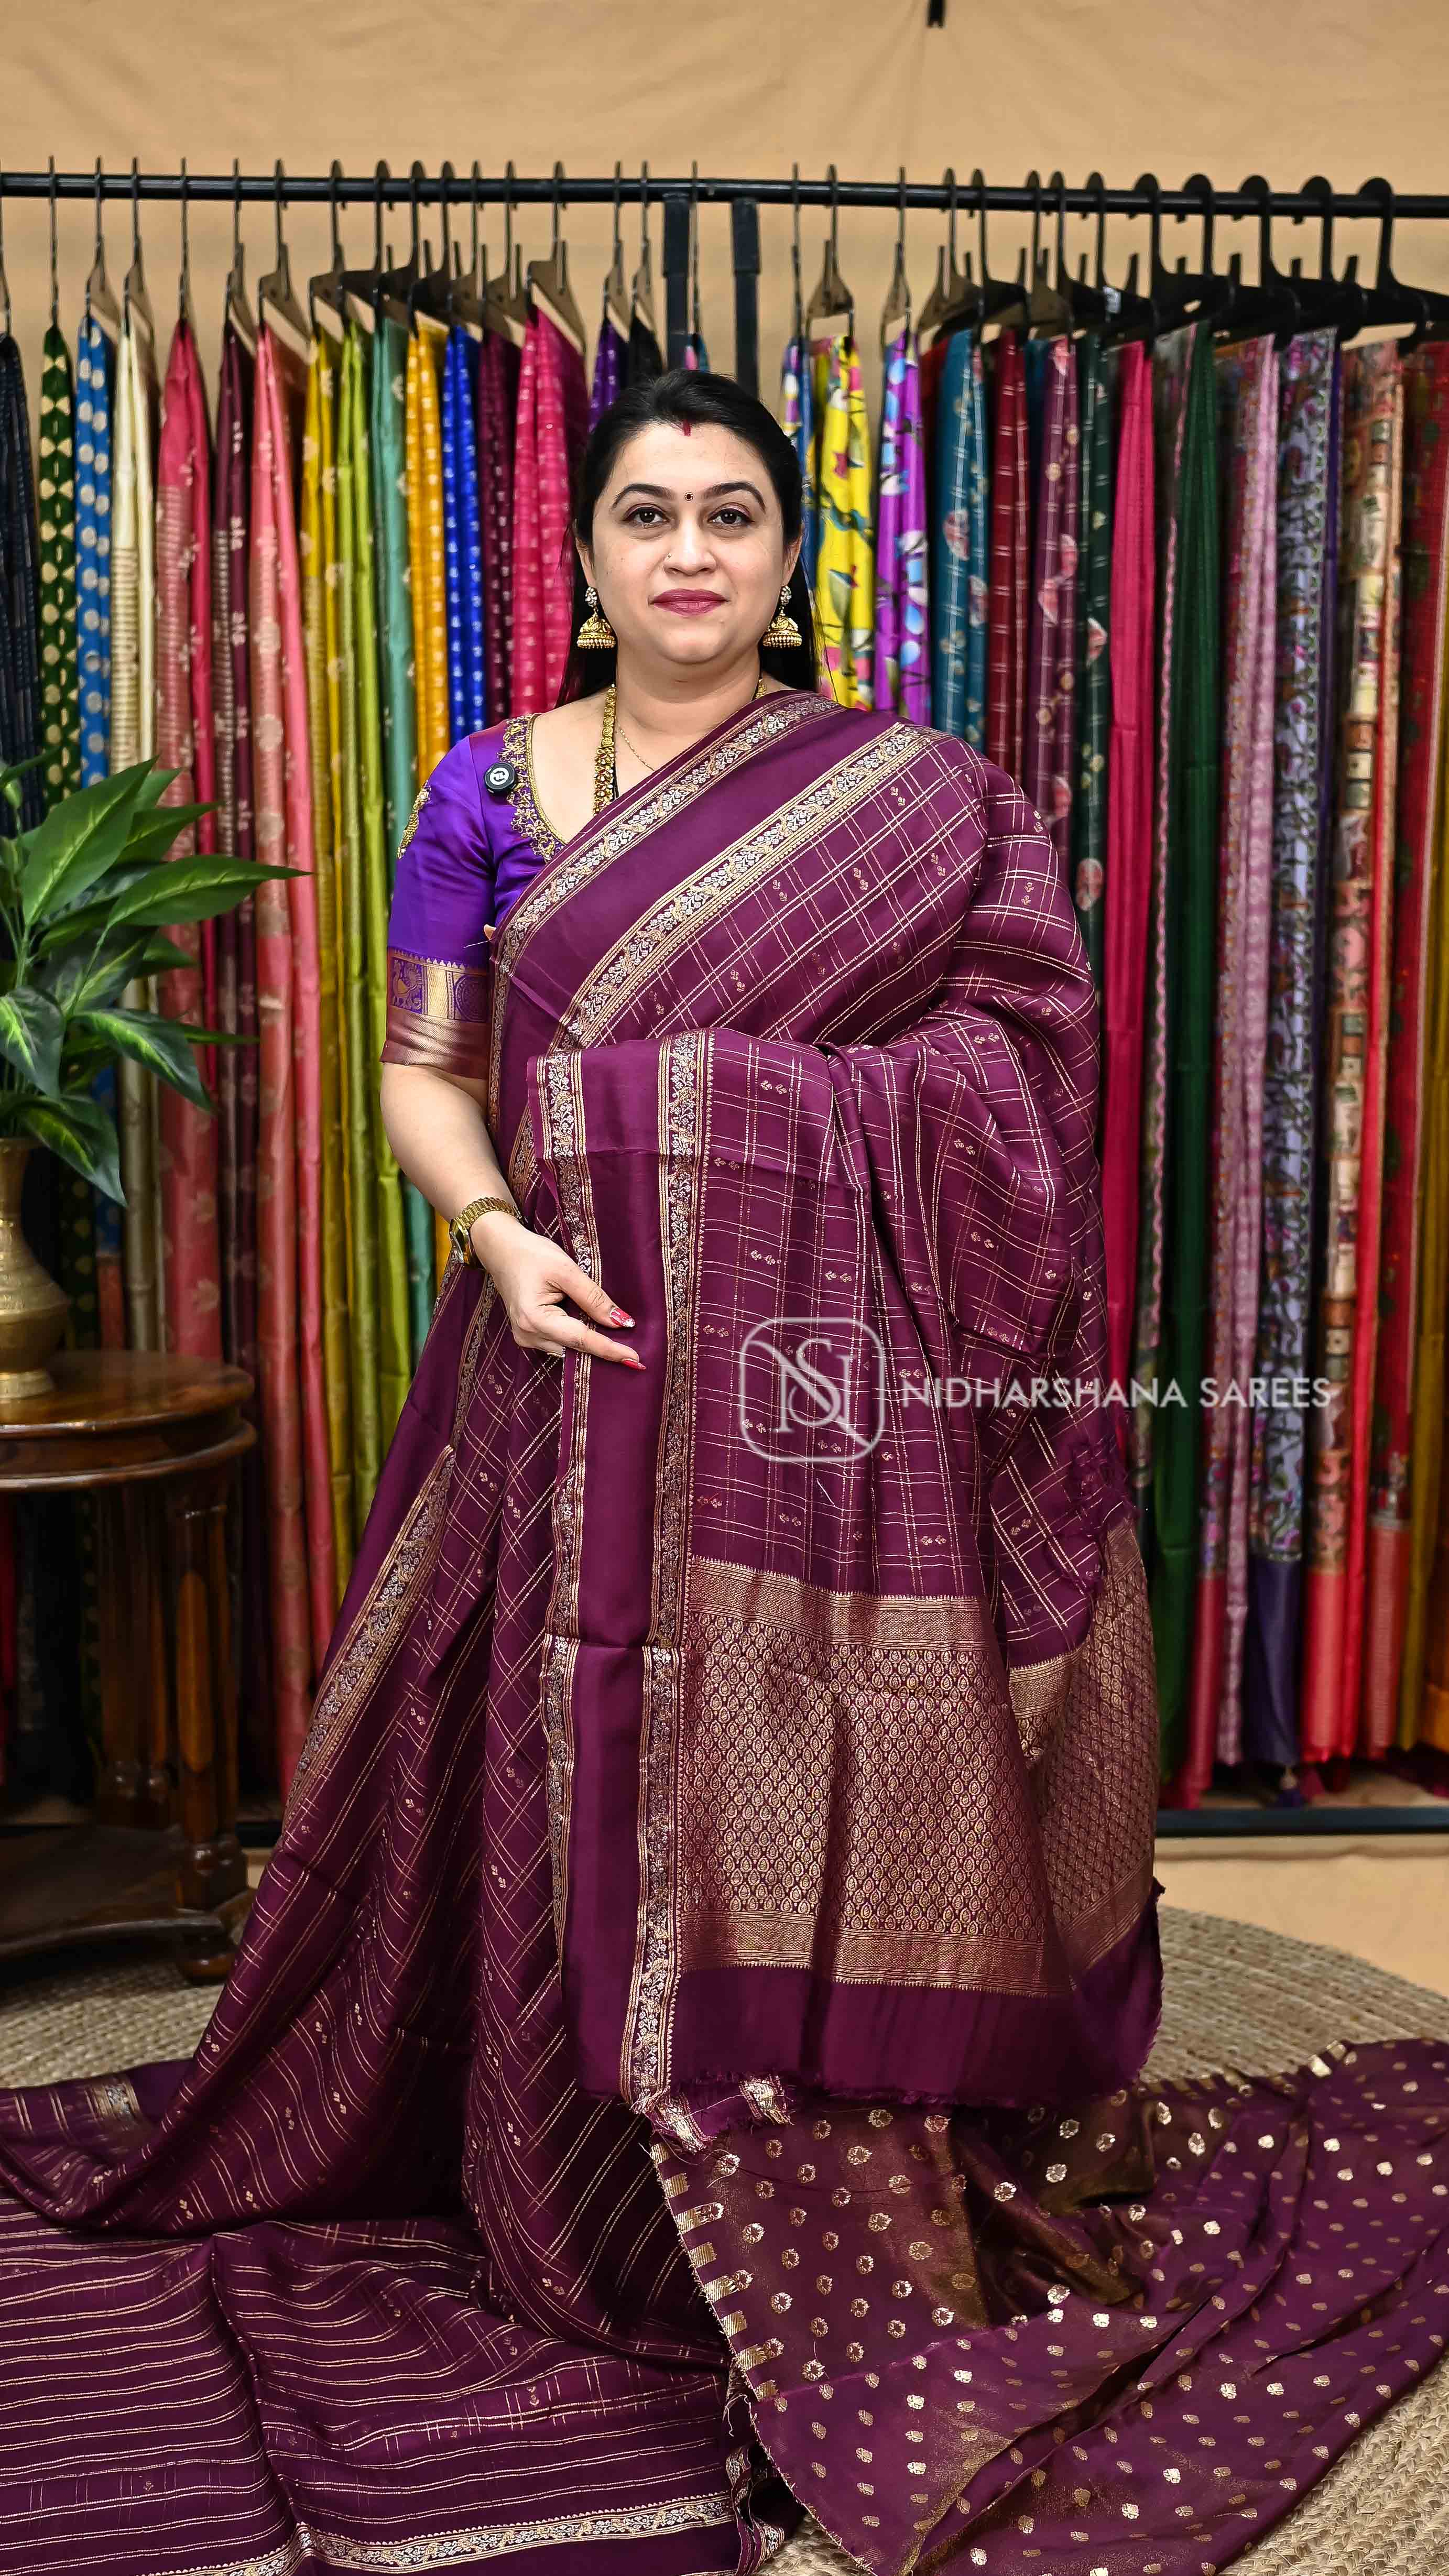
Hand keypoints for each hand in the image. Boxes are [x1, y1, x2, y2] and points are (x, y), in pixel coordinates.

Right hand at [470, 1212, 642, 1367]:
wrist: (501, 1249)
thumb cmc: (531, 1254)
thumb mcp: (566, 1270)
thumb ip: (594, 1298)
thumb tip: (621, 1322)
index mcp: (535, 1318)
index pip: (581, 1339)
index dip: (610, 1349)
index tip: (636, 1359)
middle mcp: (527, 1334)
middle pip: (575, 1348)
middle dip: (604, 1349)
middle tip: (635, 1353)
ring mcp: (525, 1337)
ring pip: (568, 1348)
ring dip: (590, 1343)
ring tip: (617, 1340)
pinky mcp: (528, 1334)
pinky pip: (559, 1343)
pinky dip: (577, 1338)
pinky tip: (594, 1331)